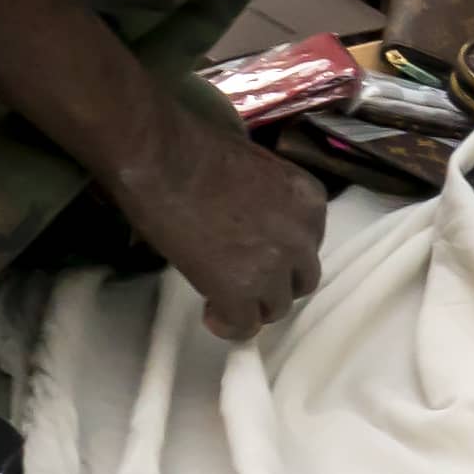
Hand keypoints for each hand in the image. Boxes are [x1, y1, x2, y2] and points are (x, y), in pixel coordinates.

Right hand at [120, 111, 335, 341]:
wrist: (164, 159)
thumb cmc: (197, 148)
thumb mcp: (257, 168)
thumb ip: (269, 198)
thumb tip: (253, 215)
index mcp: (309, 200)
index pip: (309, 242)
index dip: (281, 252)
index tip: (255, 251)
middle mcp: (302, 236)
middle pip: (301, 278)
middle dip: (274, 281)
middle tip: (242, 276)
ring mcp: (275, 267)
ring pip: (276, 306)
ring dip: (252, 303)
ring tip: (222, 294)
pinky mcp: (241, 291)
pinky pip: (245, 325)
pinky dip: (228, 324)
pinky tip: (211, 311)